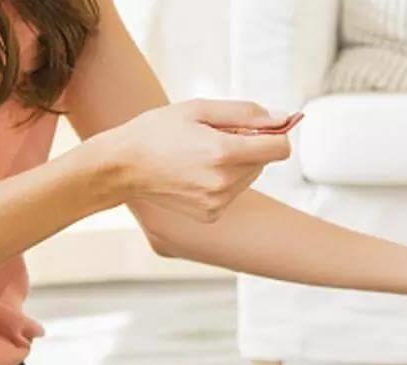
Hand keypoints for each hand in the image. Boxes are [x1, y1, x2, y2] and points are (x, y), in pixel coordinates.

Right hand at [91, 99, 292, 222]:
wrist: (123, 166)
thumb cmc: (158, 131)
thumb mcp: (200, 109)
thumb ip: (246, 113)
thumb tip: (284, 118)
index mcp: (223, 152)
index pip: (279, 148)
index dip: (277, 134)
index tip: (266, 127)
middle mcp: (224, 182)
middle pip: (264, 162)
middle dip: (250, 146)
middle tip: (215, 137)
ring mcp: (218, 202)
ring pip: (250, 177)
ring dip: (237, 164)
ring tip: (202, 155)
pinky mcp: (211, 214)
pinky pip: (233, 192)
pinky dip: (224, 181)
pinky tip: (196, 173)